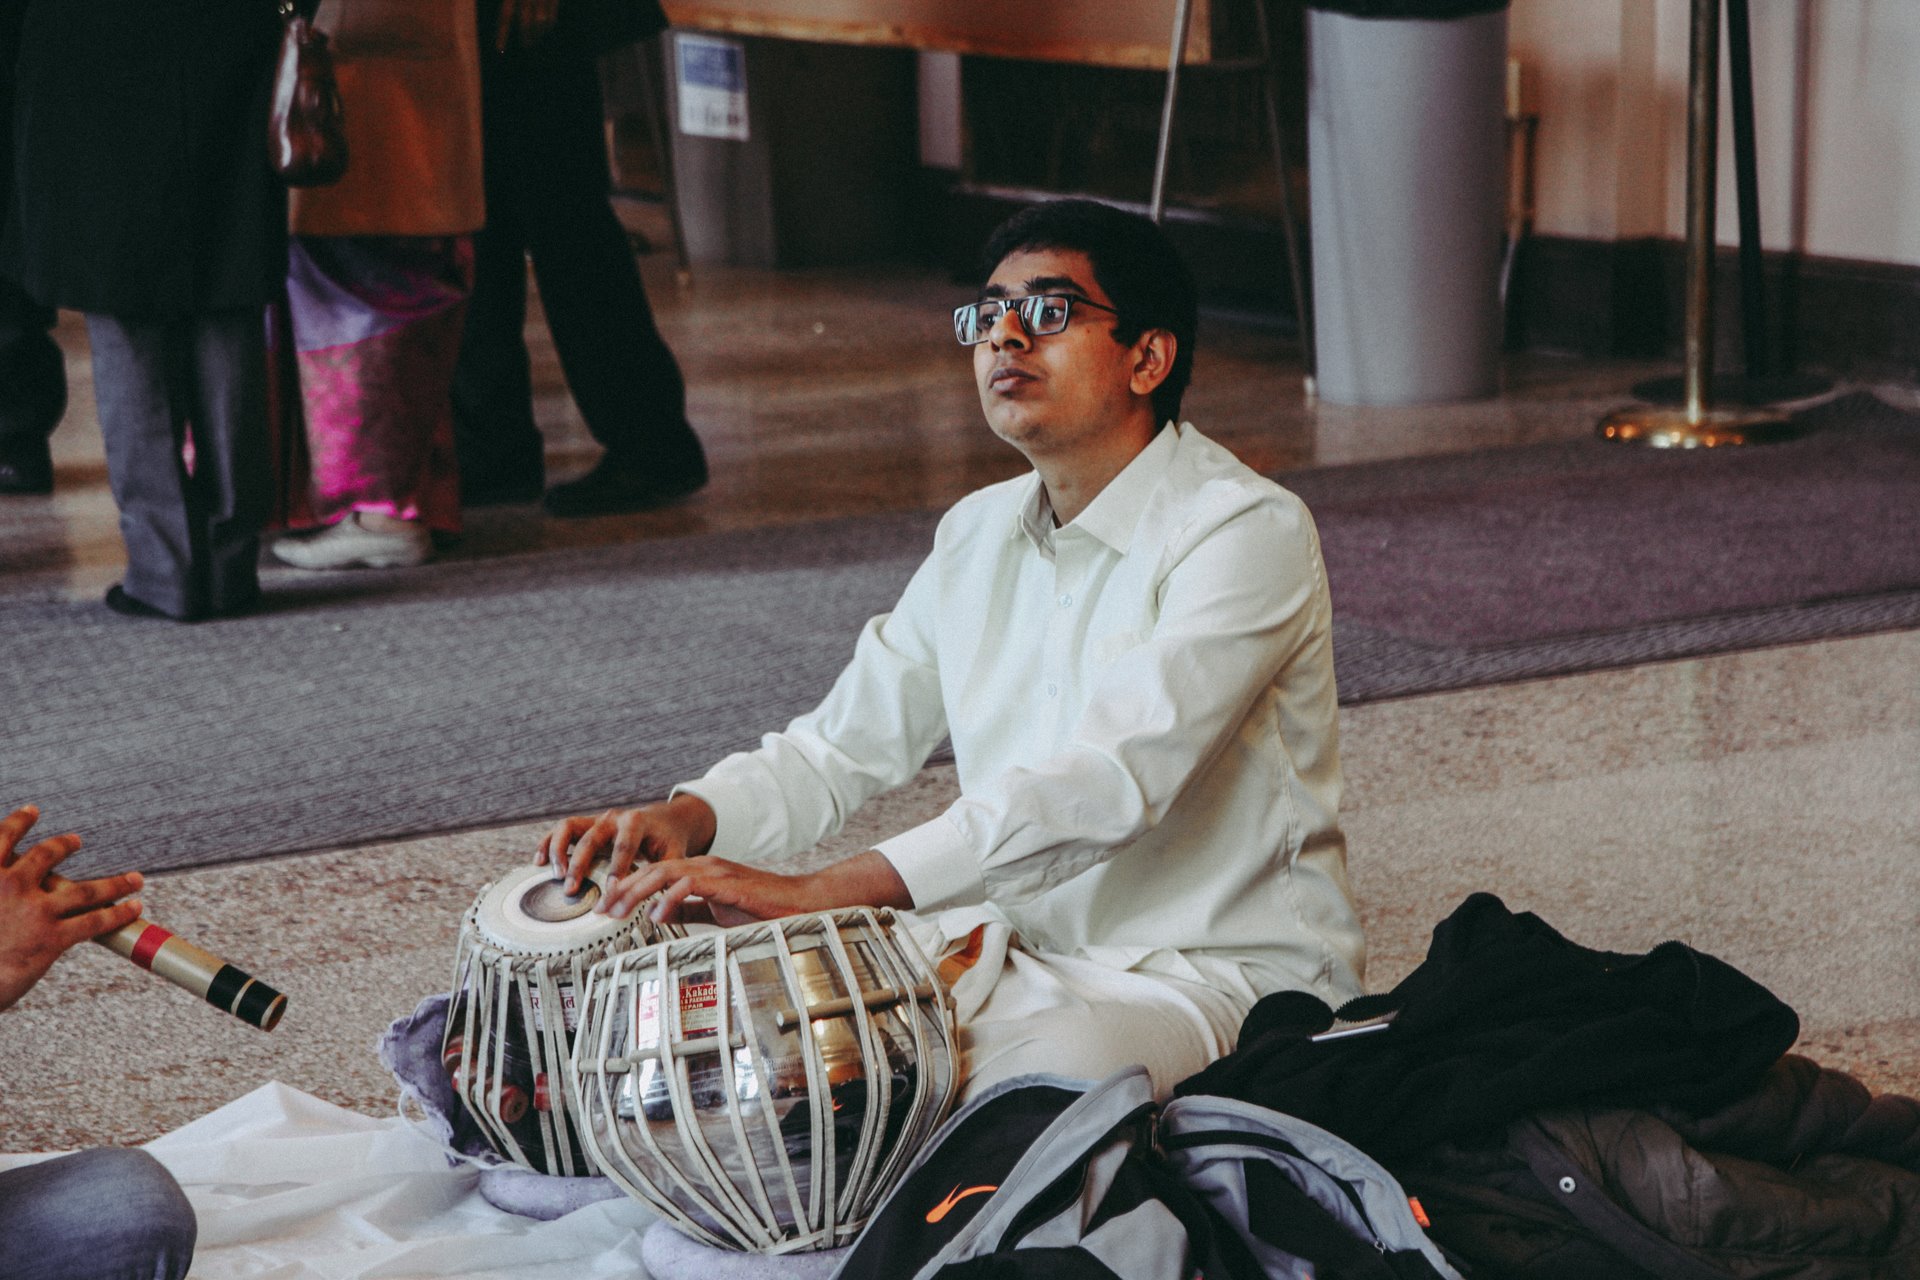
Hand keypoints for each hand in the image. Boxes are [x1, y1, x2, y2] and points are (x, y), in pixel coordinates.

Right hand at [0, 805, 144, 1010]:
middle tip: (76, 840)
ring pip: (85, 890)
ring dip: (115, 882)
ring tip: (134, 878)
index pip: (2, 838)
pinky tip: (134, 907)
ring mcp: (34, 911)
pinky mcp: (52, 938)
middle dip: (63, 845)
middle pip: (46, 855)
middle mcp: (10, 887)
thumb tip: (5, 883)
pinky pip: (94, 922)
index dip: (18, 822)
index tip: (32, 811)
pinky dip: (118, 914)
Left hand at [495, 0, 558, 50]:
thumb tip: (505, 10)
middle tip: (526, 45)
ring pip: (541, 22)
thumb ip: (507, 1)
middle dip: (526, 37)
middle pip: (525, 23)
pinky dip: (549, 25)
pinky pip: (553, 15)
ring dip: (538, 33)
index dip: (503, 34)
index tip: (500, 49)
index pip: (506, 16)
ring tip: (536, 39)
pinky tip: (546, 29)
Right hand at [535, 794, 717, 894]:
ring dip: (558, 851)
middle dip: (580, 865)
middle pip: (591, 838)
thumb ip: (666, 877)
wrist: (663, 822)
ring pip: (568, 827)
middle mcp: (613, 818)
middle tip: (572, 890)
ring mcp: (596, 819)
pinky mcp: (585, 825)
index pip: (624, 846)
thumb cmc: (667, 843)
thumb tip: (660, 906)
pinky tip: (537, 862)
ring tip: (556, 876)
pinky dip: (547, 844)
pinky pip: (560, 830)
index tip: (610, 892)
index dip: (616, 869)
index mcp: (637, 822)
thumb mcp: (674, 856)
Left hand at [596, 849, 912, 926]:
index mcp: (699, 871)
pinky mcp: (727, 882)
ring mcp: (715, 871)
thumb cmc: (762, 910)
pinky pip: (690, 885)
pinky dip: (668, 898)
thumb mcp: (717, 912)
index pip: (654, 873)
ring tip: (616, 909)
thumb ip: (691, 910)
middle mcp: (704, 865)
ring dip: (636, 890)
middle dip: (622, 888)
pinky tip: (655, 915)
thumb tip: (660, 917)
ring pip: (664, 872)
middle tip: (599, 908)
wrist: (802, 905)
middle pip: (652, 868)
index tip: (606, 905)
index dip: (628, 887)